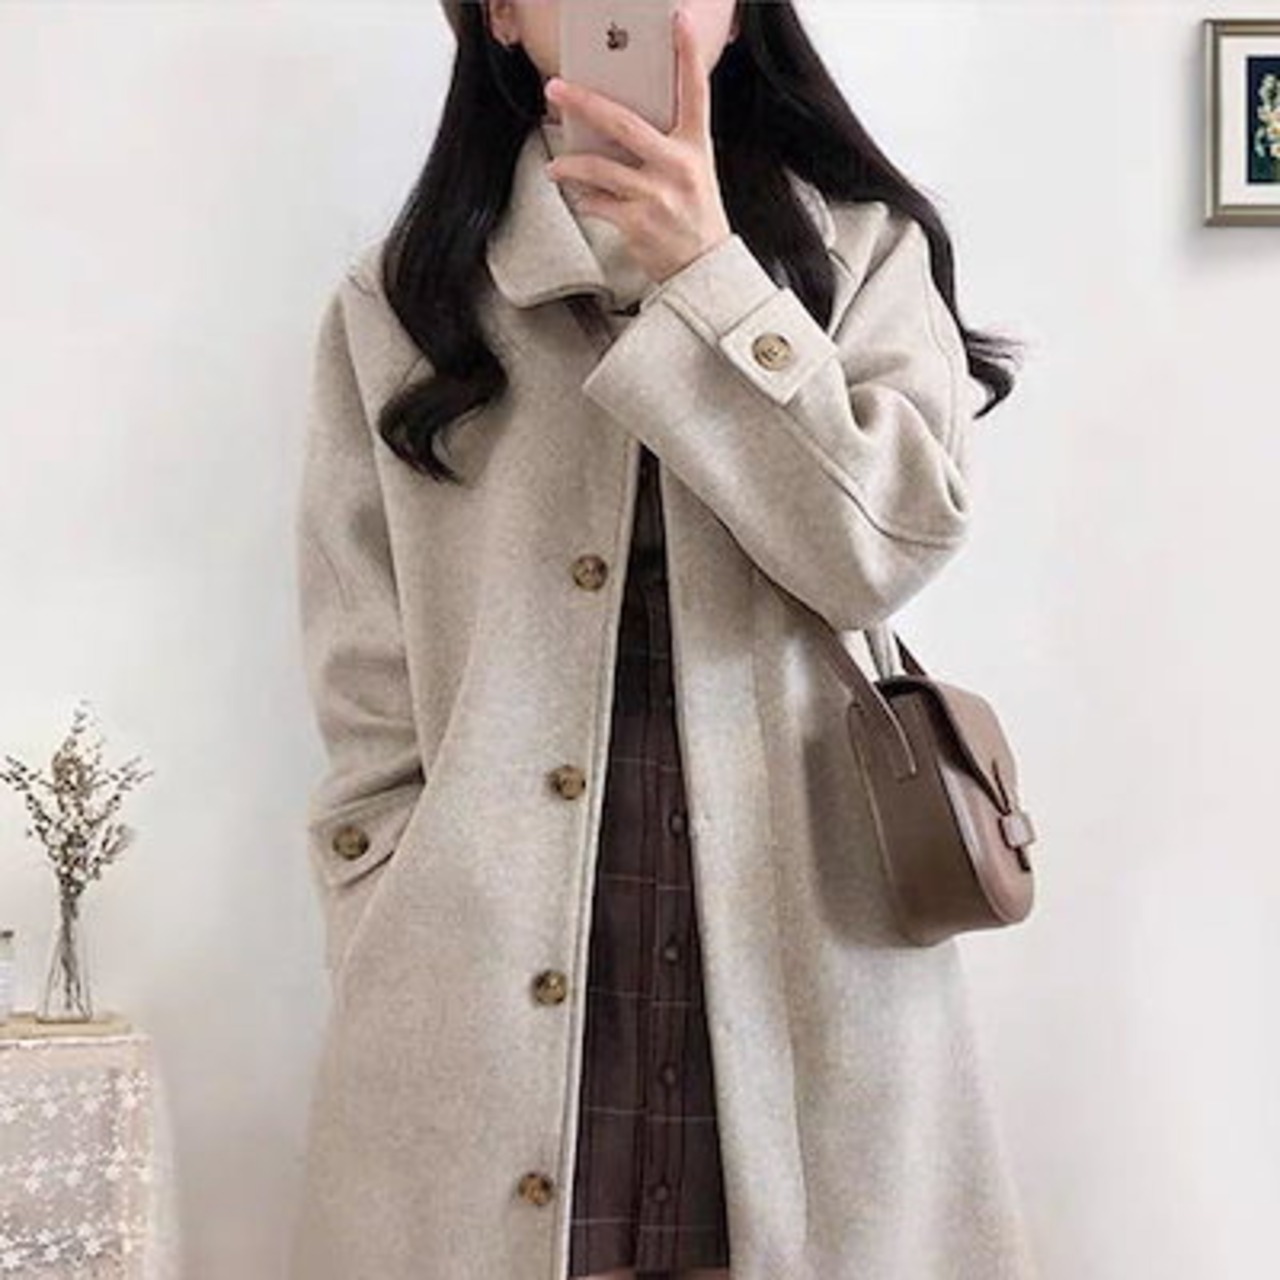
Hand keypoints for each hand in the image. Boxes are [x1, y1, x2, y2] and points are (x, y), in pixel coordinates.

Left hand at [542, 7, 733, 285]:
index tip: (679, 18)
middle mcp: (678, 166)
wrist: (704, 269)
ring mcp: (657, 195)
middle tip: (554, 88)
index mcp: (696, 147)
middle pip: (623, 123)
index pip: (695, 92)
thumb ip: (665, 144)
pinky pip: (597, 203)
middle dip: (584, 103)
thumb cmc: (694, 215)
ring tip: (554, 165)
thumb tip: (613, 123)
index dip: (688, 53)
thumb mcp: (693, 171)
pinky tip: (580, 197)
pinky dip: (585, 199)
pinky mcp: (637, 223)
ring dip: (569, 164)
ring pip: (599, 168)